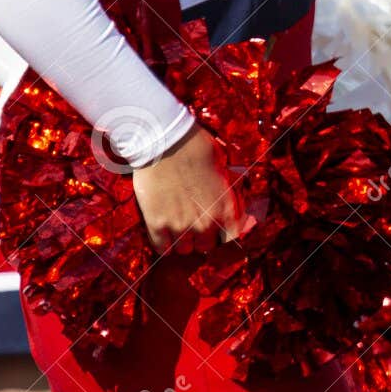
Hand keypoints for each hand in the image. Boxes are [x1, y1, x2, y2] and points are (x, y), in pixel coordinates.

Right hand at [129, 124, 243, 254]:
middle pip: (207, 247)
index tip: (218, 235)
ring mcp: (181, 226)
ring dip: (183, 242)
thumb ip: (226, 193)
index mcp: (226, 210)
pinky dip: (164, 245)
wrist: (165, 141)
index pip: (232, 241)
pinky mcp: (157, 224)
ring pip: (185, 250)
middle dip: (202, 238)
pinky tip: (164, 236)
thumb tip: (228, 203)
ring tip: (178, 229)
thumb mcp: (224, 170)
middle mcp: (206, 223)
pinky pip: (162, 248)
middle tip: (194, 227)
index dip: (224, 239)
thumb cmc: (196, 148)